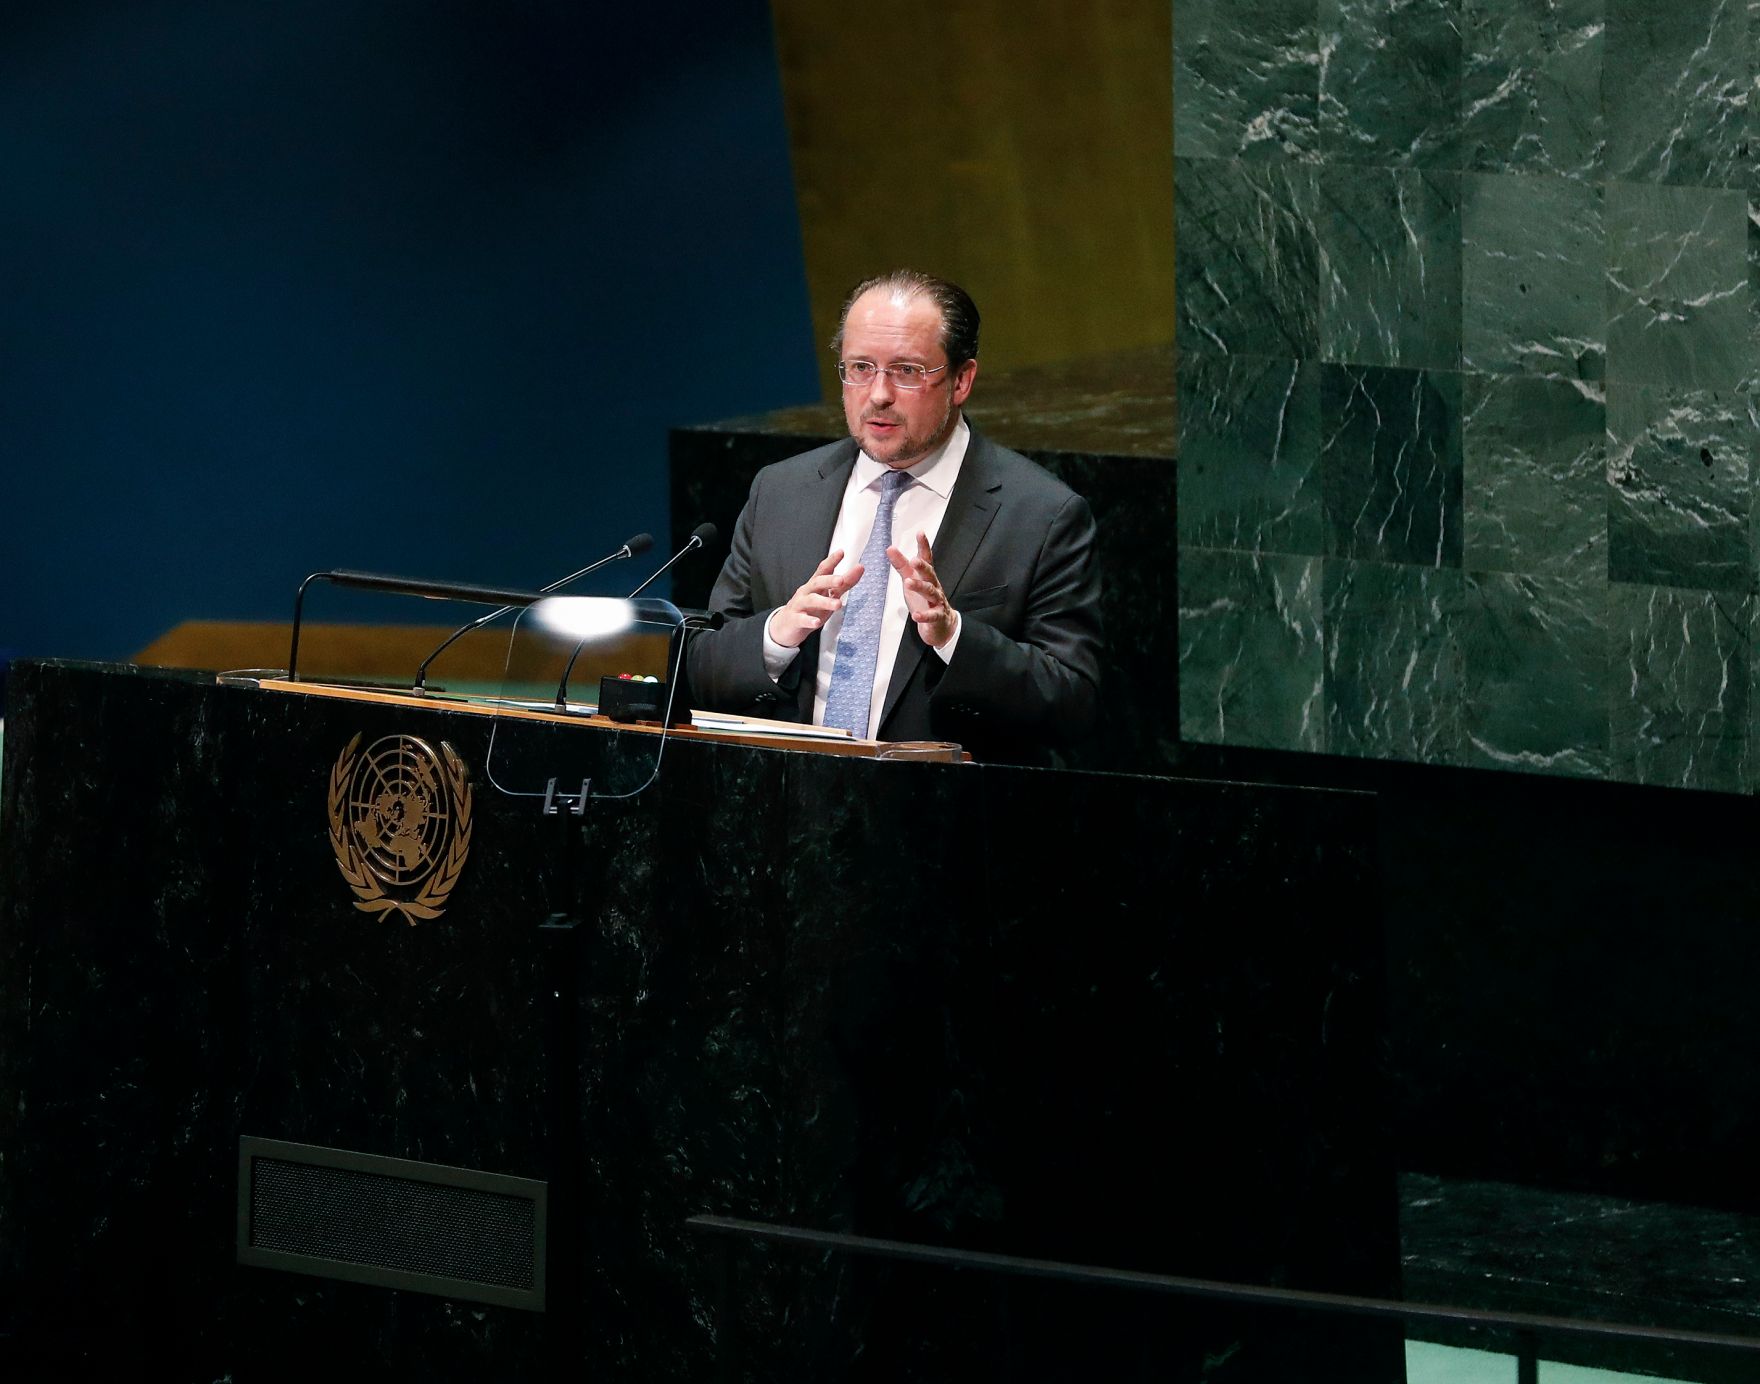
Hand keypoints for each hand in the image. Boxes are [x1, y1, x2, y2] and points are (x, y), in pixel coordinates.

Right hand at [768, 550, 862, 648]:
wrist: (786, 626)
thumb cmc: (810, 608)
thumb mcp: (828, 595)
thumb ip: (844, 583)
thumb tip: (860, 568)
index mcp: (815, 585)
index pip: (823, 570)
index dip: (831, 561)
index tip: (841, 552)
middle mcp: (806, 592)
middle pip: (817, 583)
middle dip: (829, 580)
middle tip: (841, 581)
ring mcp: (799, 605)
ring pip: (811, 600)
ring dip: (824, 602)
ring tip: (838, 604)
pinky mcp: (794, 620)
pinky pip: (802, 619)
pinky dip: (809, 620)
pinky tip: (816, 623)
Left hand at [886, 532, 957, 648]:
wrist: (940, 625)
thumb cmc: (924, 599)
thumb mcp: (910, 580)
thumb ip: (902, 566)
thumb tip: (890, 548)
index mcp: (927, 576)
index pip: (927, 559)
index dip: (924, 546)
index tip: (920, 533)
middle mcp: (934, 586)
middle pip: (930, 574)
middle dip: (922, 567)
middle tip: (914, 560)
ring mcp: (937, 602)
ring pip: (930, 593)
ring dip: (920, 587)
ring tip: (908, 583)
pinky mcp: (938, 617)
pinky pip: (932, 616)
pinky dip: (924, 616)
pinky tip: (915, 616)